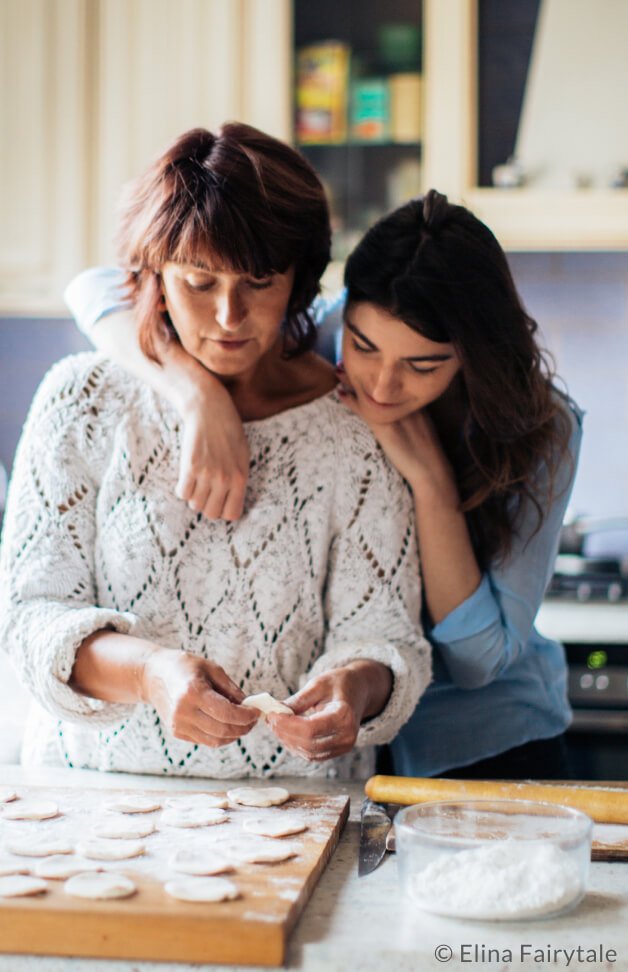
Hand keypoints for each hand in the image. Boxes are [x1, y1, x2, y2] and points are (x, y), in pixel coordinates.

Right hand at [141, 649, 257, 746]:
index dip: (246, 716)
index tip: (256, 711)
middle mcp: (183, 711)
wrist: (153, 675)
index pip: (227, 713)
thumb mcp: (211, 668)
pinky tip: (228, 726)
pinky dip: (221, 736)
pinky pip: (205, 740)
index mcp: (193, 692)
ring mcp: (178, 725)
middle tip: (253, 720)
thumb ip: (231, 688)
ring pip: (215, 740)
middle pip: (223, 729)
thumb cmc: (185, 667)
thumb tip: (249, 706)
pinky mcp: (176, 732)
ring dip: (234, 735)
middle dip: (243, 727)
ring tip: (243, 724)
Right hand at [177, 383, 249, 520]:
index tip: (219, 501)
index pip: (232, 514)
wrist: (210, 410)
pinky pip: (182, 493)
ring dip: (194, 496)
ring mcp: (207, 474)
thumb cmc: (229, 433)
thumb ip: (238, 481)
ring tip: (197, 481)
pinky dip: (182, 488)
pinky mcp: (190, 467)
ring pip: (195, 504)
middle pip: (211, 513)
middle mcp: (225, 480)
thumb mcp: (243, 457)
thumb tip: (230, 503)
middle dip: (207, 505)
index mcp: (241, 478)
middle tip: (206, 491)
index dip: (224, 510)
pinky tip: (187, 477)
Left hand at [267, 661, 391, 761]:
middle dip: (285, 734)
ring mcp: (343, 746)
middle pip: (308, 744)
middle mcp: (347, 736)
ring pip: (309, 753)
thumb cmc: (339, 684)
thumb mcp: (318, 684)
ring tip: (276, 724)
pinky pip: (312, 755)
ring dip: (288, 741)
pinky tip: (286, 732)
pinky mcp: (337, 751)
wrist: (358, 690)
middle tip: (270, 719)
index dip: (288, 725)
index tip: (272, 715)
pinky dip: (296, 746)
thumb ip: (297, 700)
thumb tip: (275, 711)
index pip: (311, 729)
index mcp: (344, 715)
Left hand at [338, 374, 456, 503]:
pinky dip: (351, 401)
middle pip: (380, 382)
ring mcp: (394, 414)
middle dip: (362, 370)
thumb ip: (409, 414)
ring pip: (371, 392)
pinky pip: (365, 410)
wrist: (431, 471)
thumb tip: (395, 411)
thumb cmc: (426, 453)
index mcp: (415, 401)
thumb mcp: (421, 426)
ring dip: (352, 380)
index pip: (392, 380)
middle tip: (346, 360)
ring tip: (339, 370)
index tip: (363, 361)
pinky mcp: (385, 428)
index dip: (376, 370)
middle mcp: (404, 403)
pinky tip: (341, 394)